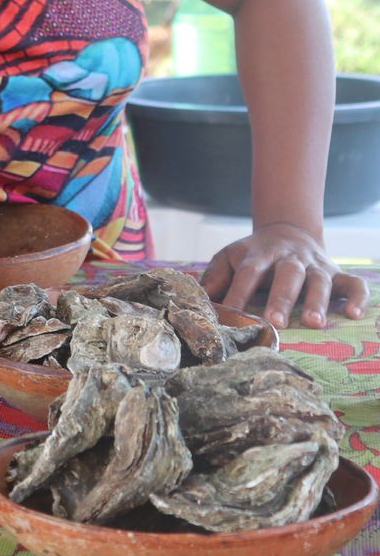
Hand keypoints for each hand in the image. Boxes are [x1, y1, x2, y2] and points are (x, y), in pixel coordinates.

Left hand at [200, 222, 368, 329]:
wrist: (288, 232)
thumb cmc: (254, 255)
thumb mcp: (230, 258)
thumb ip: (215, 277)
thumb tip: (197, 297)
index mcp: (260, 255)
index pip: (248, 272)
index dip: (238, 292)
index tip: (229, 312)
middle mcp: (290, 260)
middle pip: (287, 275)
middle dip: (281, 298)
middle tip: (276, 322)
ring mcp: (316, 266)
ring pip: (319, 281)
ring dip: (318, 301)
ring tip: (315, 323)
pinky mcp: (338, 274)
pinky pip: (354, 284)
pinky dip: (358, 297)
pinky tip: (355, 314)